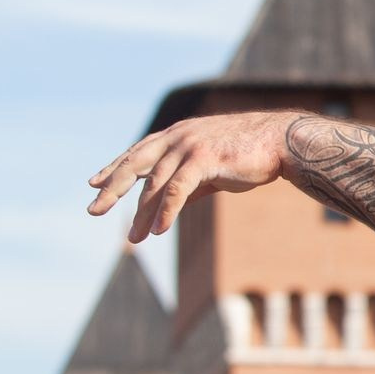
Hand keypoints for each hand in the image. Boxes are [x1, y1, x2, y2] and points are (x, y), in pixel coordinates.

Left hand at [87, 111, 297, 240]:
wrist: (281, 142)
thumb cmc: (249, 154)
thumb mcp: (212, 168)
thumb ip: (189, 182)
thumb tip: (171, 205)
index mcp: (177, 135)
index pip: (137, 152)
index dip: (114, 167)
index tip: (94, 182)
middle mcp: (178, 137)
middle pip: (134, 164)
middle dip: (112, 188)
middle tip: (93, 210)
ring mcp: (190, 146)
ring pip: (155, 183)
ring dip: (142, 213)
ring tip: (134, 238)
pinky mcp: (204, 158)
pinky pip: (178, 189)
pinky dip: (166, 210)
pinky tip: (158, 230)